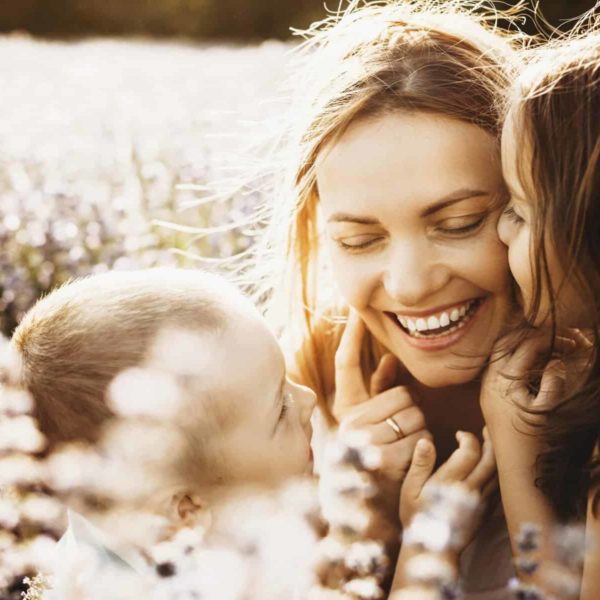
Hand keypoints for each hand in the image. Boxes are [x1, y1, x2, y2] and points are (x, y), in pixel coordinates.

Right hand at [333, 309, 429, 481]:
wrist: (366, 505)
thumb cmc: (373, 457)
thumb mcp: (372, 423)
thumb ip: (379, 391)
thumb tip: (392, 359)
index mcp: (346, 408)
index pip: (346, 363)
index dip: (352, 337)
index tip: (357, 312)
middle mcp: (349, 420)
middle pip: (401, 393)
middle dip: (411, 410)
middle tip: (404, 427)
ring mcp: (364, 439)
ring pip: (414, 414)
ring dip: (419, 430)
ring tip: (406, 445)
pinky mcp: (382, 458)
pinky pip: (420, 437)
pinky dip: (424, 448)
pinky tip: (412, 458)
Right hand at [399, 429, 495, 549]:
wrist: (432, 550)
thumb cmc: (416, 517)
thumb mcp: (409, 489)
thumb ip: (420, 464)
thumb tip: (426, 440)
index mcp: (449, 481)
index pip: (469, 451)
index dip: (467, 438)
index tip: (459, 435)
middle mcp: (469, 490)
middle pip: (490, 460)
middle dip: (489, 441)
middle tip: (485, 430)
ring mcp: (481, 502)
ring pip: (498, 473)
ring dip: (496, 456)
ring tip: (490, 444)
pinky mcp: (486, 512)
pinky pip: (498, 487)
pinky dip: (498, 473)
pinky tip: (492, 467)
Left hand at [480, 329, 580, 436]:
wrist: (519, 472)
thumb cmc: (537, 441)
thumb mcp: (550, 408)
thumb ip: (555, 378)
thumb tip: (557, 358)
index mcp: (503, 380)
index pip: (528, 345)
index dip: (554, 339)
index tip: (577, 339)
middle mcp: (489, 380)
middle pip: (508, 342)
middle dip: (536, 336)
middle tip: (564, 339)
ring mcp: (486, 388)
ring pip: (502, 353)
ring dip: (526, 347)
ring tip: (554, 348)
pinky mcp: (489, 396)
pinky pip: (501, 367)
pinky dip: (519, 359)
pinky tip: (539, 364)